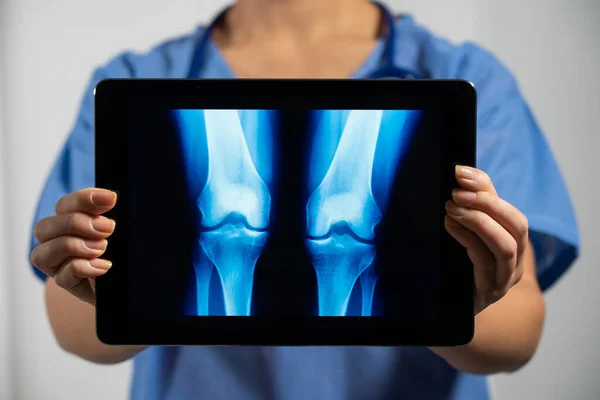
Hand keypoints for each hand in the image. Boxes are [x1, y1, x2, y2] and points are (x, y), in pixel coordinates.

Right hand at [31, 189, 116, 304]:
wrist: (125, 281)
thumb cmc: (119, 251)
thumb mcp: (117, 230)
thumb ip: (107, 216)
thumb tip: (110, 197)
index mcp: (65, 220)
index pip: (64, 205)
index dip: (84, 199)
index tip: (111, 199)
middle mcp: (54, 241)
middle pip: (44, 226)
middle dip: (77, 223)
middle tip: (108, 228)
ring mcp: (56, 265)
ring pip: (43, 253)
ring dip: (75, 246)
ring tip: (102, 248)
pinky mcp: (66, 283)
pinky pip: (63, 276)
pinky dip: (83, 268)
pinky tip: (103, 266)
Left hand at [445, 166, 528, 314]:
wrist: (445, 312)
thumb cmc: (454, 269)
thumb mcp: (463, 236)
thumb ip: (467, 208)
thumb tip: (459, 173)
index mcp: (512, 243)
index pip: (508, 210)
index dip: (486, 188)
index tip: (459, 172)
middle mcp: (515, 261)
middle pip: (517, 225)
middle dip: (487, 203)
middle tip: (455, 192)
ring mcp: (505, 279)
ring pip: (506, 245)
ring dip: (479, 221)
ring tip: (451, 207)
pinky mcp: (489, 292)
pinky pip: (484, 262)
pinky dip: (467, 239)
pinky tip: (449, 225)